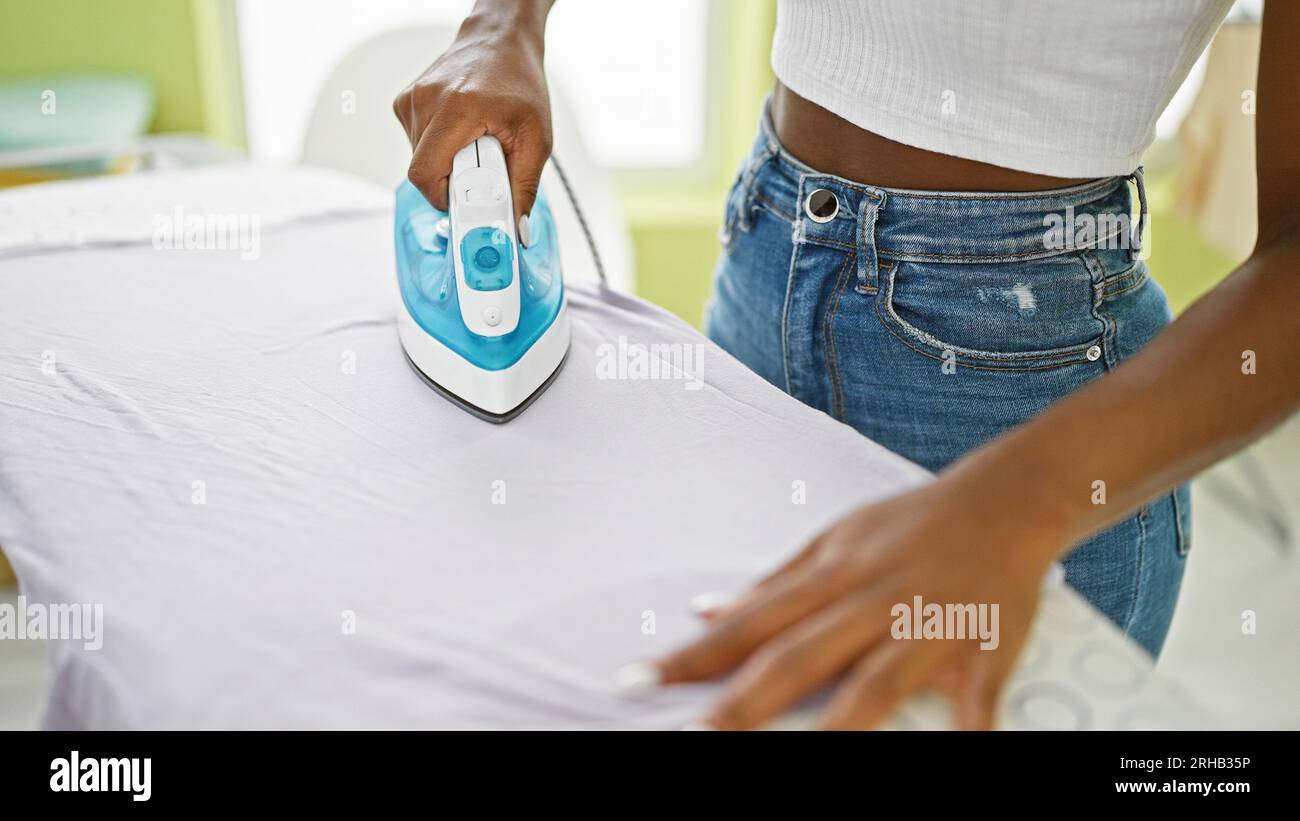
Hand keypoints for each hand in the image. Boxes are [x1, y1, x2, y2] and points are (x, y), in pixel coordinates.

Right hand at [393, 7, 552, 232]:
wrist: (500, 39)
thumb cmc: (519, 81)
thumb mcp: (536, 138)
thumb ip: (525, 187)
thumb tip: (518, 229)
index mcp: (457, 108)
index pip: (426, 174)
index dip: (444, 200)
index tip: (466, 204)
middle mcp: (426, 100)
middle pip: (422, 171)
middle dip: (452, 181)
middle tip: (482, 168)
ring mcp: (412, 98)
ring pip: (419, 159)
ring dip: (447, 163)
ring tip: (475, 143)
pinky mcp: (406, 101)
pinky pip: (416, 143)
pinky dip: (438, 148)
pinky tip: (460, 131)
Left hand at [652, 477, 1063, 728]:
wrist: (1005, 500)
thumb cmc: (908, 524)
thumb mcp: (832, 540)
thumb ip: (771, 582)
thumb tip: (705, 610)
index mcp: (830, 576)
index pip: (748, 622)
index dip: (694, 654)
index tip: (640, 679)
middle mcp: (868, 603)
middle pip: (796, 657)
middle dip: (741, 700)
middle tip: (690, 733)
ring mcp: (923, 628)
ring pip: (871, 684)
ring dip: (832, 726)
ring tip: (789, 759)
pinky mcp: (982, 649)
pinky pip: (973, 697)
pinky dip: (964, 726)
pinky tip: (952, 751)